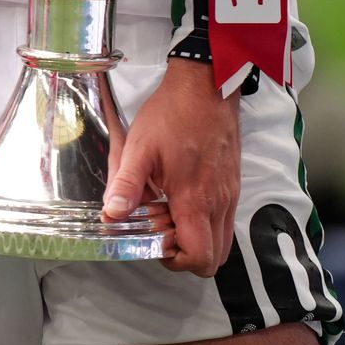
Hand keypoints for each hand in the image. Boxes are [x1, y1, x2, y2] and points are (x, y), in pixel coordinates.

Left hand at [102, 58, 240, 275]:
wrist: (206, 85)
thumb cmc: (172, 113)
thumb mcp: (140, 146)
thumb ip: (127, 183)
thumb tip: (111, 216)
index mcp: (195, 199)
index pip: (198, 258)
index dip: (174, 259)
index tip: (153, 238)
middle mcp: (219, 203)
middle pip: (213, 258)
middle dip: (185, 254)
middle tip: (160, 227)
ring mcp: (230, 194)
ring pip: (221, 240)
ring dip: (196, 237)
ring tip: (169, 210)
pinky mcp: (233, 184)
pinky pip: (223, 219)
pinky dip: (205, 221)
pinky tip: (181, 194)